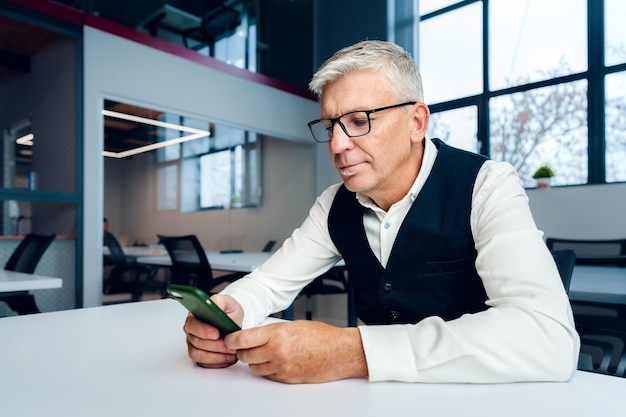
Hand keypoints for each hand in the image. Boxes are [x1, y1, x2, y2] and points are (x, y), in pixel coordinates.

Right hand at [183, 294, 242, 367]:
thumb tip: (213, 303)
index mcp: (195, 316)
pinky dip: (217, 362)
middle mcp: (191, 331)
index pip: (192, 325)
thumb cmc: (228, 312)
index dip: (203, 331)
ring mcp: (193, 344)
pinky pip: (203, 363)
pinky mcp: (200, 356)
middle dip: (215, 345)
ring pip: (198, 354)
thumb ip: (220, 301)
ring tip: (230, 352)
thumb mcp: (228, 302)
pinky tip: (228, 358)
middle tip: (228, 344)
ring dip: (216, 355)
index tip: (217, 334)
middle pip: (196, 342)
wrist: (233, 323)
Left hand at [225, 320, 367, 383]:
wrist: (340, 352)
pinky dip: (267, 370)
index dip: (231, 340)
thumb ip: (271, 331)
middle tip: (246, 347)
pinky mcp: (287, 379)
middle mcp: (276, 351)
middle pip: (245, 356)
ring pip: (254, 368)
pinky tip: (276, 362)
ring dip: (255, 362)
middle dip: (243, 352)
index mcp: (277, 333)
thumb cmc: (321, 336)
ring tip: (265, 354)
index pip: (242, 339)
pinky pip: (268, 376)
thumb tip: (253, 336)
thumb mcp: (293, 325)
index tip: (229, 339)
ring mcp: (281, 367)